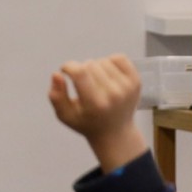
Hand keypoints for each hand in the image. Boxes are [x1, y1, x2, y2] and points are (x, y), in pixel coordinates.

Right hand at [48, 54, 146, 171]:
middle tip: (82, 83)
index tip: (64, 70)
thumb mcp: (65, 115)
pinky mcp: (136, 81)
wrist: (116, 133)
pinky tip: (107, 74)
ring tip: (95, 81)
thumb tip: (57, 74)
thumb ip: (56, 96)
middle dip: (81, 69)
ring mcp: (127, 87)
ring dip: (95, 67)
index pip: (80, 72)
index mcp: (95, 104)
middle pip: (89, 64)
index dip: (68, 66)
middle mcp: (113, 95)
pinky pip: (119, 58)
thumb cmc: (86, 123)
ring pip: (102, 60)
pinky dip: (110, 61)